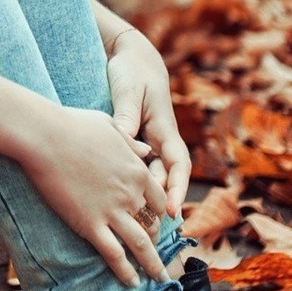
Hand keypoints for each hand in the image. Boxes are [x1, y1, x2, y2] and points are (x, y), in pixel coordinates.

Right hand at [18, 104, 171, 286]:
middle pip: (152, 224)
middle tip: (155, 254)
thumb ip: (131, 141)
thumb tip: (146, 149)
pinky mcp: (91, 224)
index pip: (159, 200)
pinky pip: (114, 254)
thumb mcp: (111, 126)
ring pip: (140, 245)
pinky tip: (131, 282)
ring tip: (158, 280)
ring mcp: (112, 211)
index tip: (158, 224)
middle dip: (155, 241)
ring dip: (152, 265)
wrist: (46, 136)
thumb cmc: (73, 125)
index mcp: (137, 170)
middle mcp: (131, 194)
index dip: (160, 214)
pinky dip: (125, 271)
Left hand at [105, 29, 191, 217]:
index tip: (171, 211)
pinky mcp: (131, 145)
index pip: (179, 165)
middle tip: (149, 231)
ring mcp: (146, 145)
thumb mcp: (129, 93)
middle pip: (162, 180)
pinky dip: (126, 187)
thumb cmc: (132, 73)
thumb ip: (127, 118)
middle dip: (158, 207)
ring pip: (147, 179)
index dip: (177, 190)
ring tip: (132, 226)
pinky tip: (112, 202)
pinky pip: (132, 170)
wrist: (130, 58)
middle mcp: (159, 142)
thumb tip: (126, 144)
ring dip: (141, 201)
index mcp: (166, 130)